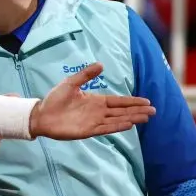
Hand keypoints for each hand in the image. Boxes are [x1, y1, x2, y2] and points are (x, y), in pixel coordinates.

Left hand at [29, 63, 154, 139]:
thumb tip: (101, 65)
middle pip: (122, 111)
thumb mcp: (71, 83)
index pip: (118, 101)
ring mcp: (94, 121)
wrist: (41, 114)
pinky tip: (129, 124)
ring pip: (117, 120)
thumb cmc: (55, 99)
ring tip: (146, 118)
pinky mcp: (88, 130)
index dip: (132, 101)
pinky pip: (106, 128)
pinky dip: (117, 126)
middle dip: (137, 111)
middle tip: (154, 111)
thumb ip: (86, 74)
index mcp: (96, 101)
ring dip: (131, 119)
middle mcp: (98, 112)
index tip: (147, 101)